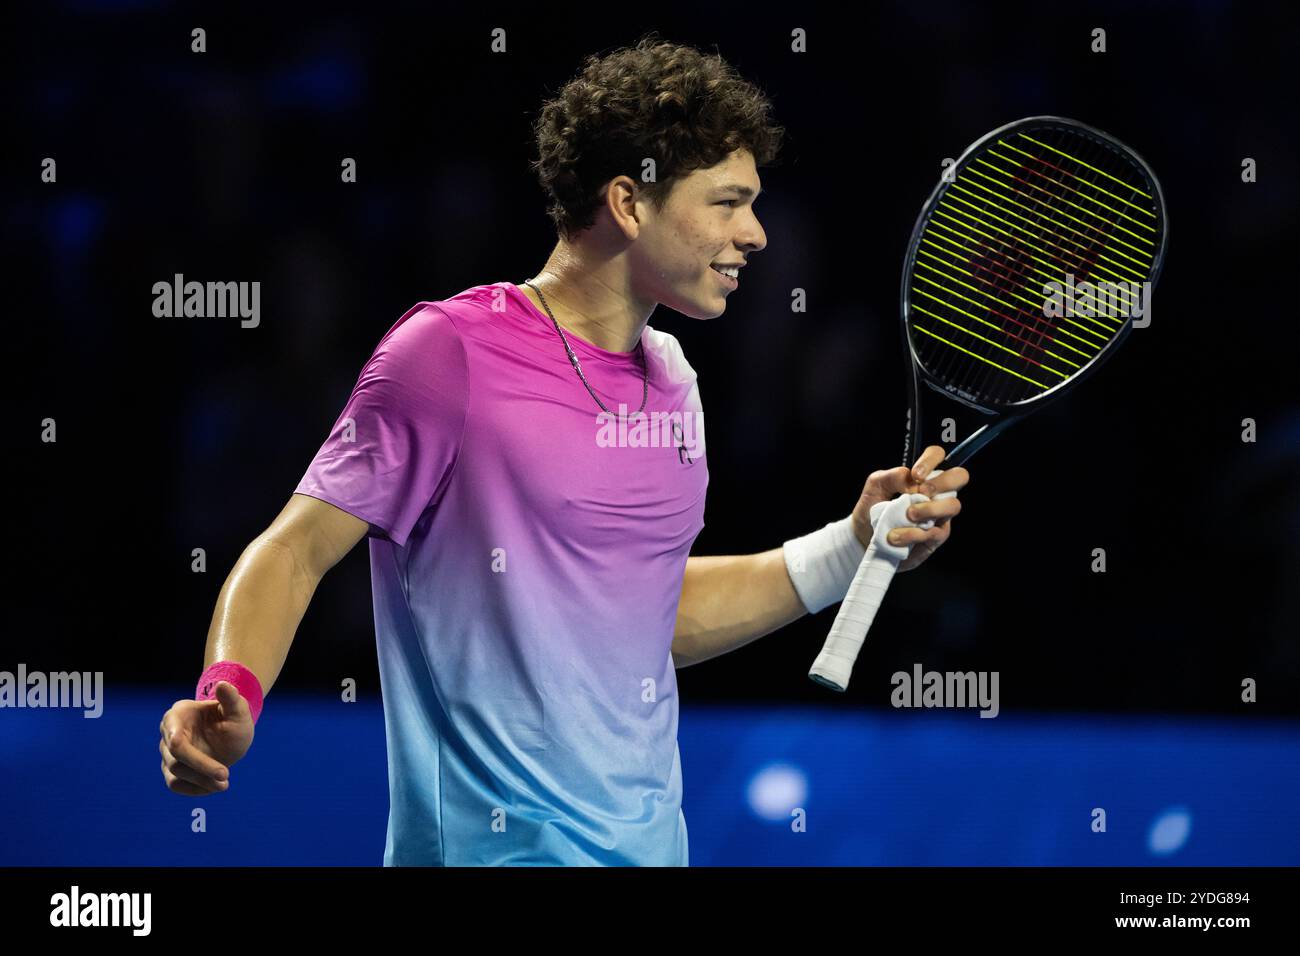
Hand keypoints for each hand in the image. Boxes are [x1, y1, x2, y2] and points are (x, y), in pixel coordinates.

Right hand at [159, 681, 254, 796]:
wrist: (231, 733)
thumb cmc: (233, 718)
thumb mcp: (239, 709)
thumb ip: (231, 698)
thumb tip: (223, 685)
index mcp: (178, 714)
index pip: (176, 740)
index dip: (196, 759)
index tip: (221, 771)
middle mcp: (168, 732)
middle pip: (175, 760)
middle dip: (202, 771)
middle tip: (226, 778)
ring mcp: (167, 752)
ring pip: (174, 774)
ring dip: (199, 783)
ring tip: (224, 785)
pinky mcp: (171, 768)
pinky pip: (175, 784)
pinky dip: (193, 789)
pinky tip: (213, 788)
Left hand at [850, 444, 968, 572]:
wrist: (864, 536)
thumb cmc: (872, 507)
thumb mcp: (876, 485)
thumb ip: (892, 476)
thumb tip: (912, 482)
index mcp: (922, 476)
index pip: (938, 455)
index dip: (931, 460)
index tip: (915, 475)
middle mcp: (936, 492)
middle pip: (960, 476)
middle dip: (941, 483)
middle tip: (920, 493)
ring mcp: (939, 514)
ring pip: (953, 506)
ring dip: (929, 509)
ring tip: (907, 515)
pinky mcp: (935, 537)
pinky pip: (934, 532)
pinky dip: (913, 534)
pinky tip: (896, 536)